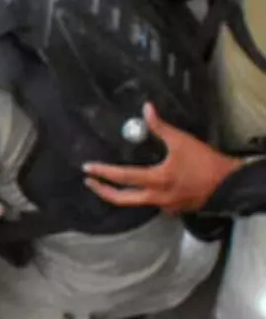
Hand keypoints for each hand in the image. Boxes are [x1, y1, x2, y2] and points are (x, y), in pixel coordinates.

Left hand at [84, 103, 240, 213]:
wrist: (231, 184)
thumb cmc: (206, 163)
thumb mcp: (181, 141)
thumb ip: (160, 127)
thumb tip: (147, 109)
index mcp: (157, 179)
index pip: (122, 177)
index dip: (103, 172)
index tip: (87, 169)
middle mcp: (157, 197)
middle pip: (122, 199)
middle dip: (103, 191)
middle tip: (90, 182)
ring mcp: (166, 206)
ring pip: (136, 203)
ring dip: (121, 195)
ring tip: (109, 185)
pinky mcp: (174, 209)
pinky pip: (152, 205)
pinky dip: (141, 197)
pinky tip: (138, 190)